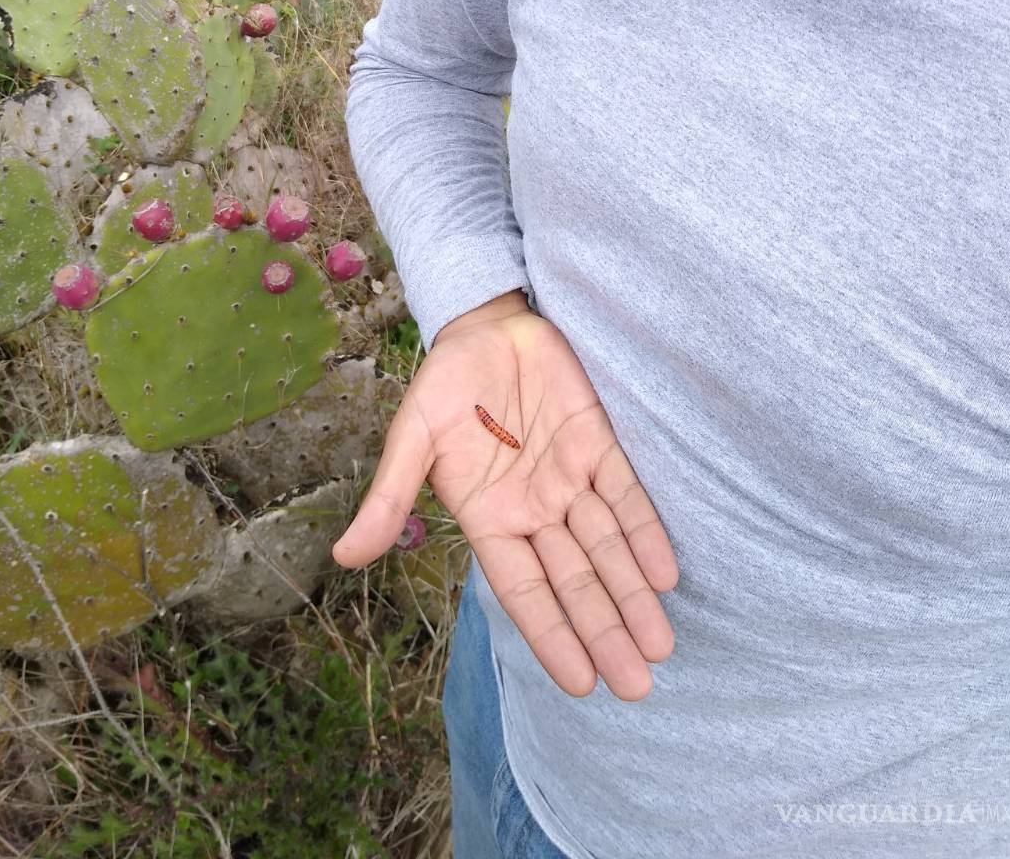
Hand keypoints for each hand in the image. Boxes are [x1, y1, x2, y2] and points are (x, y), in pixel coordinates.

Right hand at [330, 296, 678, 700]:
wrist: (484, 322)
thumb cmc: (444, 383)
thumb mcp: (411, 437)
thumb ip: (390, 498)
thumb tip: (344, 557)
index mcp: (489, 518)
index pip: (525, 590)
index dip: (553, 635)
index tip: (583, 682)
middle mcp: (534, 510)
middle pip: (575, 581)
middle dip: (606, 632)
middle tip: (638, 687)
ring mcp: (568, 478)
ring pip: (606, 548)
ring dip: (633, 595)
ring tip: (660, 648)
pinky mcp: (597, 443)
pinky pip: (625, 495)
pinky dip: (646, 532)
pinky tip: (665, 573)